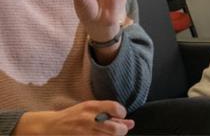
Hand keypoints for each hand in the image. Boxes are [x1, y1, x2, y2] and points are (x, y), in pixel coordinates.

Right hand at [13, 101, 133, 134]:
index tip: (122, 116)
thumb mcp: (89, 109)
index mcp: (91, 106)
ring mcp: (83, 133)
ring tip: (111, 134)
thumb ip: (108, 114)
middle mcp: (88, 119)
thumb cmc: (73, 116)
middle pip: (114, 129)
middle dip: (121, 130)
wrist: (50, 127)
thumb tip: (129, 122)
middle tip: (121, 129)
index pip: (114, 107)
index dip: (122, 113)